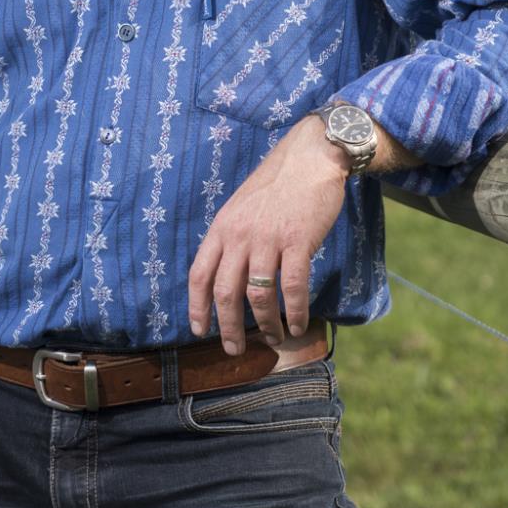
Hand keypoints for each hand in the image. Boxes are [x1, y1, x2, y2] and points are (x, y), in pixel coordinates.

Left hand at [187, 116, 349, 354]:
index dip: (197, 307)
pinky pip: (293, 287)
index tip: (199, 330)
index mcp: (222, 228)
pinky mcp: (298, 240)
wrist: (309, 158)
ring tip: (274, 338)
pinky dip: (295, 312)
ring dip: (266, 324)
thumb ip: (232, 238)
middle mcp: (240, 235)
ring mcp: (268, 238)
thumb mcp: (240, 208)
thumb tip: (229, 275)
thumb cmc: (276, 185)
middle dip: (228, 328)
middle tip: (235, 349)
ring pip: (259, 295)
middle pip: (226, 292)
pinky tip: (298, 325)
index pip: (199, 274)